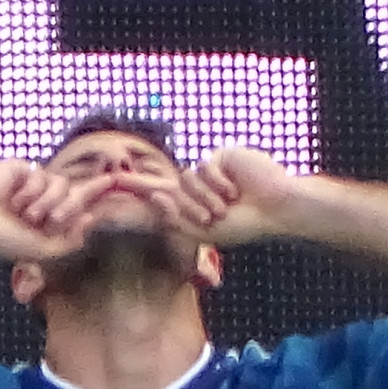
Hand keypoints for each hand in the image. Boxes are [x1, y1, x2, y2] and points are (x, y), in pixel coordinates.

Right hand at [0, 156, 97, 266]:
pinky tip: (13, 201)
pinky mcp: (21, 169)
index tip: (114, 180)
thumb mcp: (42, 250)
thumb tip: (90, 218)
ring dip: (45, 203)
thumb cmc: (4, 241)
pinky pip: (40, 176)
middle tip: (48, 221)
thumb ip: (69, 241)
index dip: (96, 190)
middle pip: (73, 193)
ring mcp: (32, 182)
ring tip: (26, 215)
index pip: (78, 201)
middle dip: (66, 207)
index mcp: (49, 217)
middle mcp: (44, 198)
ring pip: (60, 184)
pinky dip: (30, 193)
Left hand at [147, 144, 305, 250]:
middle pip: (172, 189)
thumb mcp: (205, 231)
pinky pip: (203, 168)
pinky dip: (217, 184)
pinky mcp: (219, 156)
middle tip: (215, 217)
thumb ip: (176, 219)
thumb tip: (155, 196)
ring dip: (206, 199)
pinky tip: (235, 190)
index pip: (158, 194)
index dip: (136, 187)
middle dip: (190, 208)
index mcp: (190, 204)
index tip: (112, 180)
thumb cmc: (243, 224)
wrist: (275, 209)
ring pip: (186, 180)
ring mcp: (207, 170)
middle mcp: (195, 186)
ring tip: (226, 207)